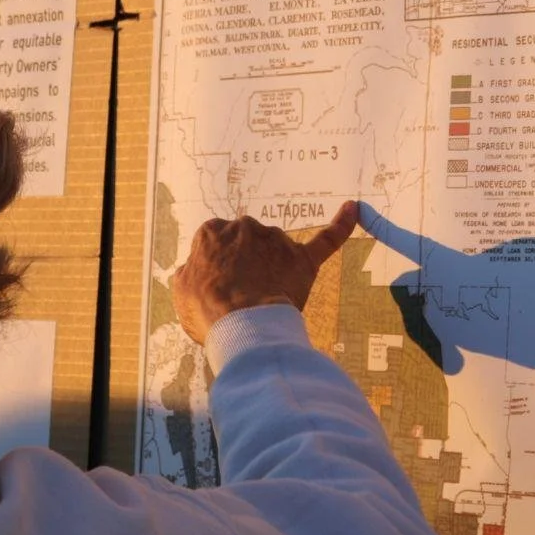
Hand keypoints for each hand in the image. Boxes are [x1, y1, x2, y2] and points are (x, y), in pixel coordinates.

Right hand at [171, 201, 358, 344]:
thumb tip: (191, 269)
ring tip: (262, 301)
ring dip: (272, 269)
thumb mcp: (181, 292)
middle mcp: (244, 227)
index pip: (217, 244)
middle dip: (246, 266)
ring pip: (275, 251)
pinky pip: (326, 240)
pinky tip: (352, 209)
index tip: (220, 287)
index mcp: (212, 232)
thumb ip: (189, 273)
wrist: (242, 325)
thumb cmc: (208, 311)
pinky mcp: (302, 259)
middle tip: (241, 296)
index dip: (219, 269)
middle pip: (247, 244)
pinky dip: (341, 225)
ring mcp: (275, 240)